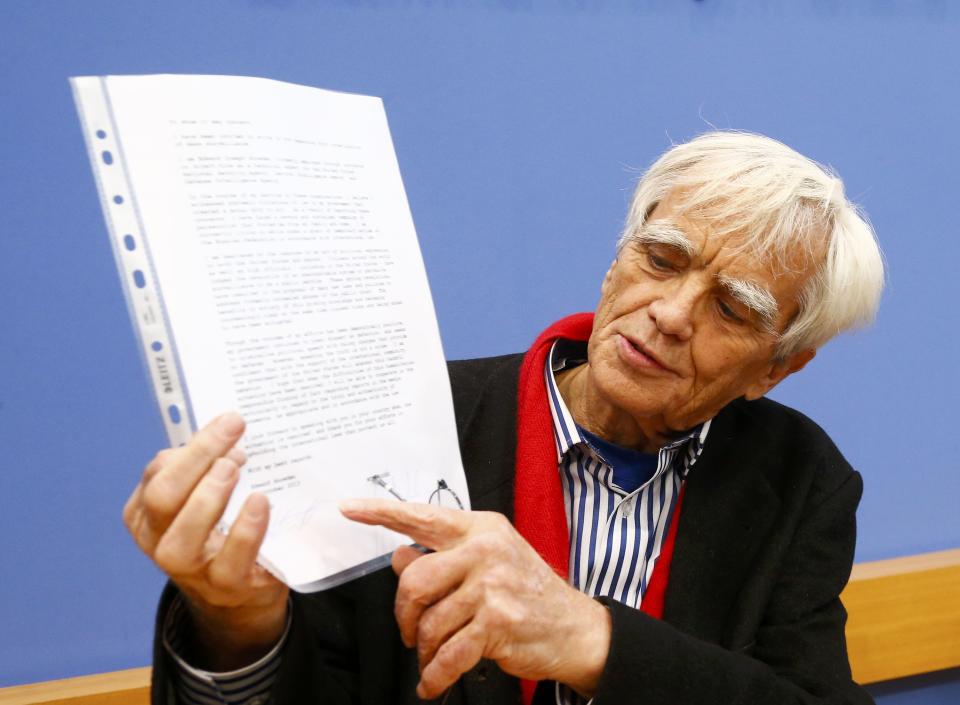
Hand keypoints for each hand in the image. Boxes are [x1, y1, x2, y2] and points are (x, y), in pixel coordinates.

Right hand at [123, 412, 287, 669]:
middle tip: (234, 433)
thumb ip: (201, 469)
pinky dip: (246, 528)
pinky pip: (232, 559)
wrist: (241, 593)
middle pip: (163, 498)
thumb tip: (221, 432)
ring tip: (235, 466)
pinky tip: (260, 501)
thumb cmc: (220, 532)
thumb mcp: (201, 498)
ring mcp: (192, 571)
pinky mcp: (228, 587)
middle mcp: (159, 543)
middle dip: (197, 459)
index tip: (227, 423)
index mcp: (147, 515)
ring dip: (210, 495)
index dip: (192, 448)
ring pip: (183, 536)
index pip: (158, 475)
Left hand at [339, 499, 610, 698]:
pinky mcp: (497, 624)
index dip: (381, 512)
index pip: (422, 516)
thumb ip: (445, 556)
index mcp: (480, 529)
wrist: (576, 628)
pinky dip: (435, 676)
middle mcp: (485, 551)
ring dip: (425, 650)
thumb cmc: (529, 592)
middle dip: (404, 616)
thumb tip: (398, 556)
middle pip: (413, 581)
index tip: (348, 508)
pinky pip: (447, 655)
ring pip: (429, 623)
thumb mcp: (491, 560)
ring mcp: (492, 586)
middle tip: (411, 633)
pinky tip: (434, 682)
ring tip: (435, 657)